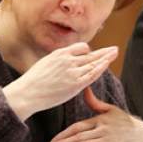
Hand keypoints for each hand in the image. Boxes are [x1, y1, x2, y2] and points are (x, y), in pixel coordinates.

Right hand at [3, 43, 117, 120]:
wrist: (27, 93)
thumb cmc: (33, 82)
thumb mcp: (45, 64)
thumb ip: (58, 61)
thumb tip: (64, 62)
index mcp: (60, 53)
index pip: (81, 48)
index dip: (88, 51)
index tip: (93, 55)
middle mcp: (68, 60)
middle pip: (90, 53)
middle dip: (103, 52)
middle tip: (114, 49)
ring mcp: (73, 71)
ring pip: (93, 62)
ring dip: (106, 57)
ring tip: (115, 52)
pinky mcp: (76, 84)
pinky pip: (93, 73)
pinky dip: (102, 67)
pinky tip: (108, 63)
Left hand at [49, 87, 142, 141]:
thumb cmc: (125, 124)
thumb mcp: (111, 110)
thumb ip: (95, 102)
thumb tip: (85, 88)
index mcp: (100, 120)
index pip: (78, 127)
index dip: (64, 133)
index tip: (53, 139)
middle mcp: (102, 130)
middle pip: (79, 136)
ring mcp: (107, 141)